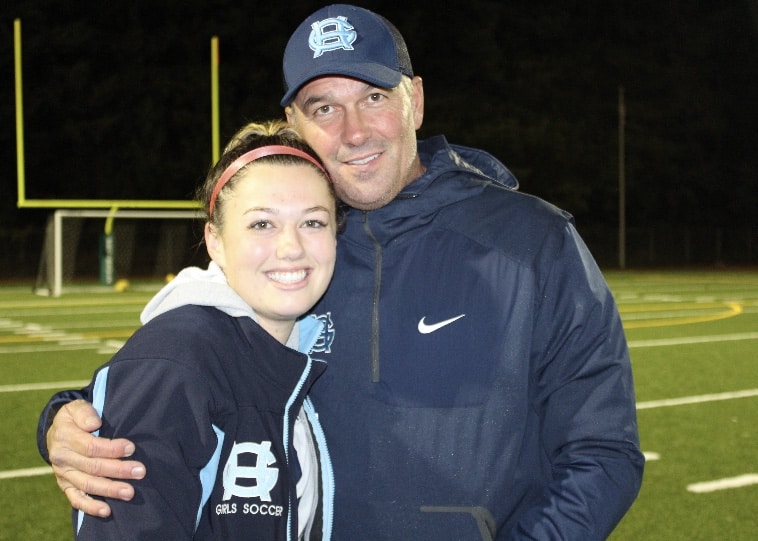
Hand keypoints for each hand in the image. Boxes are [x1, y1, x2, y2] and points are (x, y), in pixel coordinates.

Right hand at [47, 399, 145, 517]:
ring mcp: (64, 474)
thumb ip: (85, 412)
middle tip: (140, 471)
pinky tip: (107, 511)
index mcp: (65, 437)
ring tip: (130, 492)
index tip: (131, 448)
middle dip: (118, 470)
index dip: (111, 449)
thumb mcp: (75, 407)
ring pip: (88, 484)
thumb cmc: (74, 418)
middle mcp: (63, 458)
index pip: (91, 447)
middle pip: (93, 467)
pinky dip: (91, 507)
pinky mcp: (66, 486)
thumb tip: (94, 424)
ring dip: (110, 489)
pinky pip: (76, 499)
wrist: (57, 432)